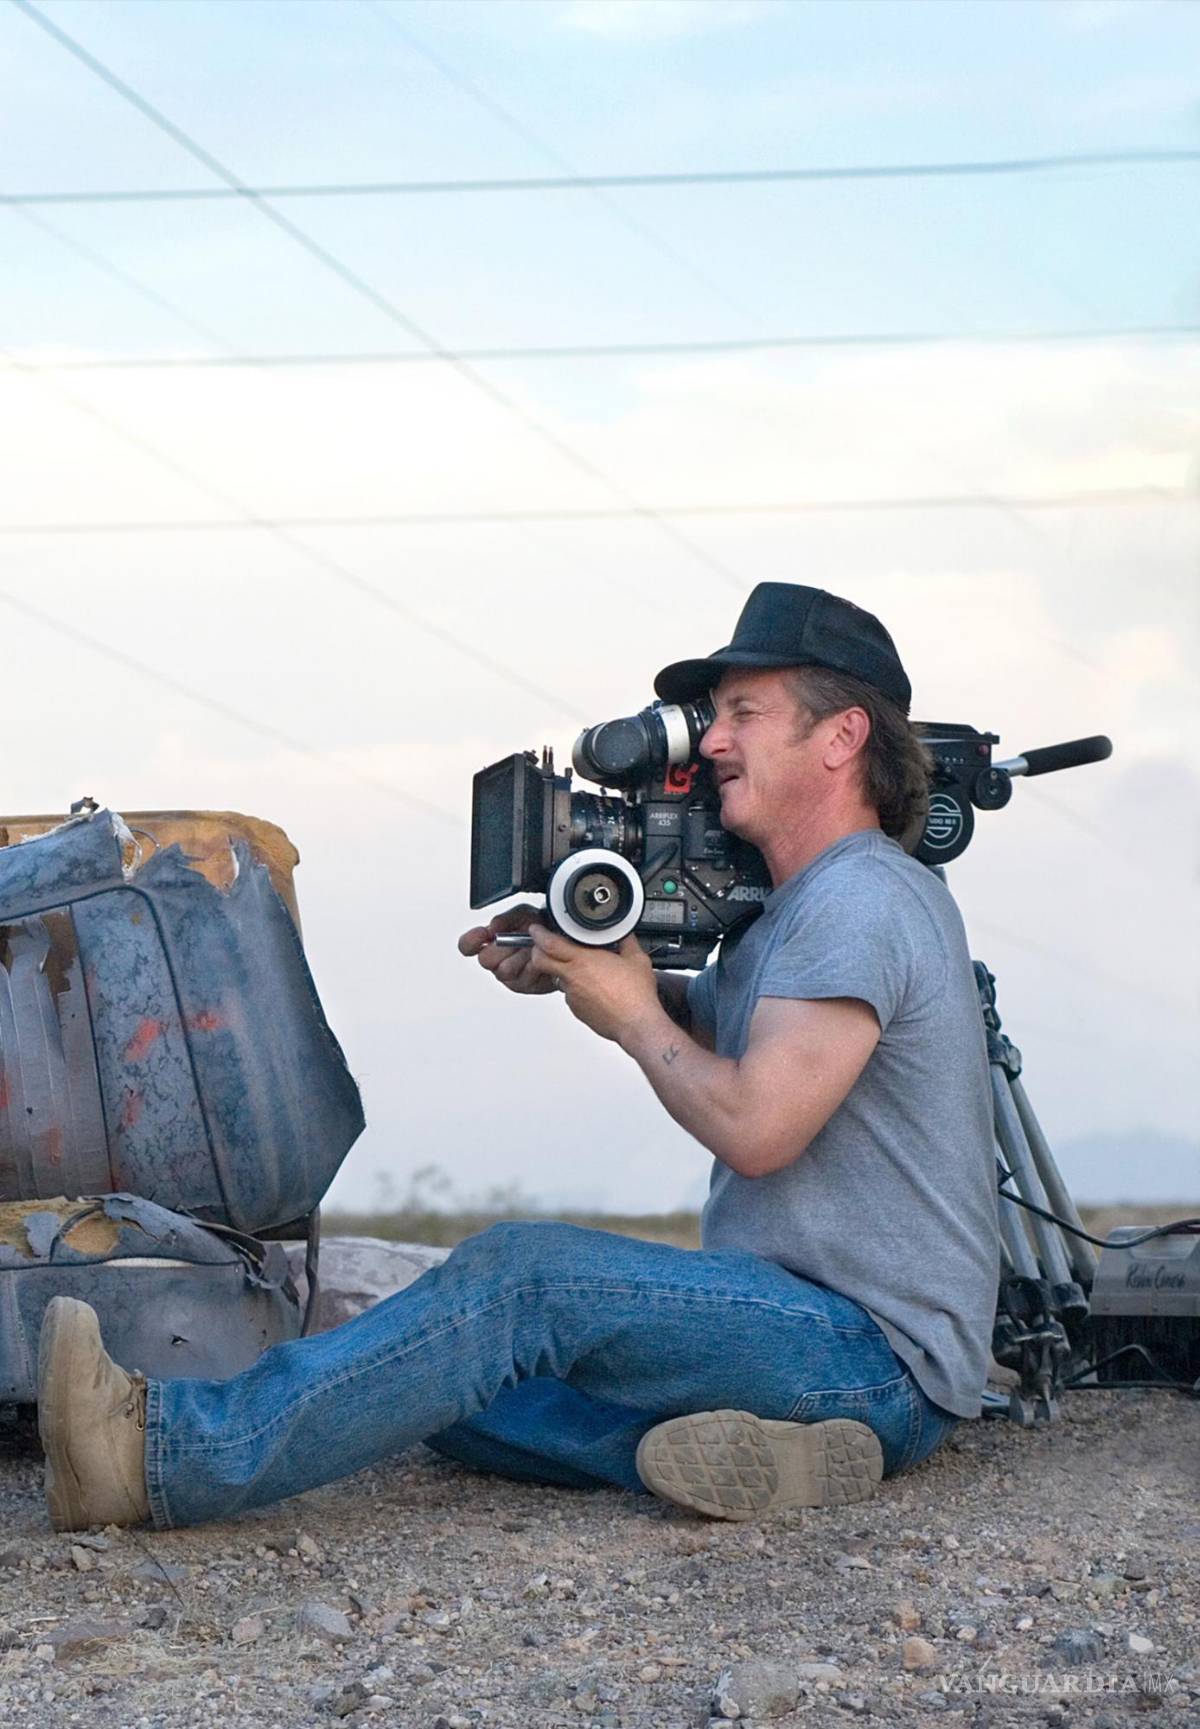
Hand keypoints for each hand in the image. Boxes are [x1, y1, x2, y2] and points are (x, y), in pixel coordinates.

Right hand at [457, 903, 556, 995]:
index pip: (467, 945)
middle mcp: (496, 960)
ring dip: (521, 956)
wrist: (564, 940)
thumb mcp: (523, 914)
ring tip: (533, 946)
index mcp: (490, 941)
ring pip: (505, 969)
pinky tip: (540, 957)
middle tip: (518, 938)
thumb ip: (505, 918)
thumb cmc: (542, 926)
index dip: (470, 941)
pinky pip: (523, 977)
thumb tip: (492, 927)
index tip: (482, 934)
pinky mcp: (524, 985)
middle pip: (486, 959)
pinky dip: (534, 965)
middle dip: (504, 947)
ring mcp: (509, 975)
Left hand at [526, 924, 660, 1042]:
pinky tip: (592, 988)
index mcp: (583, 961)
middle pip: (541, 961)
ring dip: (561, 970)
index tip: (537, 930)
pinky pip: (569, 994)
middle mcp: (573, 978)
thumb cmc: (636, 996)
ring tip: (580, 969)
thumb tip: (625, 934)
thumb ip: (627, 941)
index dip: (539, 934)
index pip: (550, 944)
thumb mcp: (637, 959)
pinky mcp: (576, 1009)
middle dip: (537, 951)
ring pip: (557, 978)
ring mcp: (572, 995)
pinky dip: (575, 988)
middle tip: (542, 945)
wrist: (636, 1023)